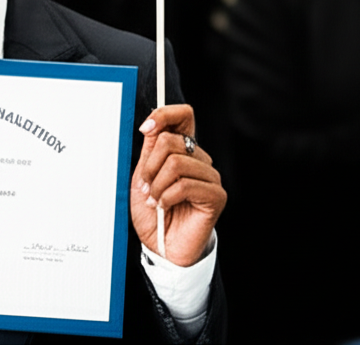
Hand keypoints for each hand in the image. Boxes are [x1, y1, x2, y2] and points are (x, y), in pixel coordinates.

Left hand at [130, 105, 225, 265]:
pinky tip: (165, 206)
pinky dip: (167, 197)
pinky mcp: (216, 195)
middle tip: (146, 186)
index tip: (145, 128)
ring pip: (176, 163)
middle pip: (171, 141)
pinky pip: (184, 185)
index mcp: (182, 150)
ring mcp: (210, 177)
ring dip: (157, 185)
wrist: (160, 245)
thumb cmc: (152, 212)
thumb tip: (151, 123)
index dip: (164, 115)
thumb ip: (149, 150)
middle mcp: (199, 160)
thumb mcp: (143, 176)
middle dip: (149, 166)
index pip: (184, 116)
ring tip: (155, 199)